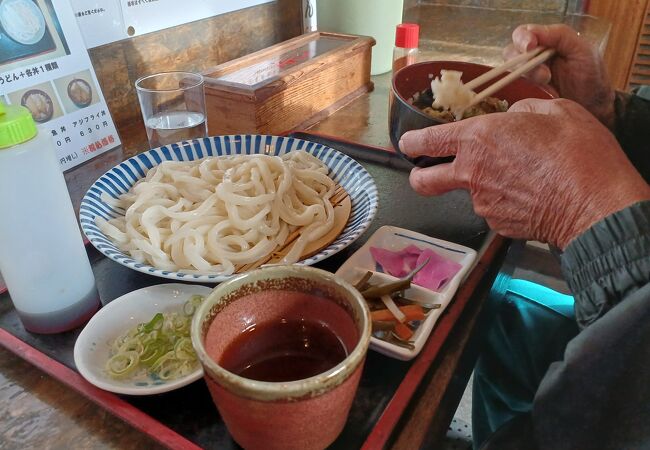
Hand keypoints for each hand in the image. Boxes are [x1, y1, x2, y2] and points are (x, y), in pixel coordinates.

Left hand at [399, 98, 649, 248]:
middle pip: (424, 181)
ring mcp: (482, 203)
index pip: (427, 141)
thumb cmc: (578, 152)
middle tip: (424, 172)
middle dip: (418, 176)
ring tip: (521, 176)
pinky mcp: (498, 224)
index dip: (411, 142)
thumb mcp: (553, 110)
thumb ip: (522, 112)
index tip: (407, 143)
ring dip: (482, 184)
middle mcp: (471, 174)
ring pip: (469, 193)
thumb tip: (514, 118)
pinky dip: (505, 201)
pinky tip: (530, 194)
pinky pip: (494, 208)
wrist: (596, 203)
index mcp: (477, 139)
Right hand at [504, 24, 615, 128]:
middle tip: (545, 74)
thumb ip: (559, 35)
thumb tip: (532, 34)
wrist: (593, 105)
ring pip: (511, 71)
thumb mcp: (581, 48)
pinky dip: (524, 90)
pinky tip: (542, 93)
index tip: (530, 47)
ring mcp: (527, 76)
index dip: (522, 39)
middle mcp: (532, 57)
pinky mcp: (525, 93)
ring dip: (528, 76)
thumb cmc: (591, 75)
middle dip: (524, 62)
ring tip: (548, 82)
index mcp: (545, 40)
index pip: (522, 34)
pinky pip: (514, 89)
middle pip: (511, 53)